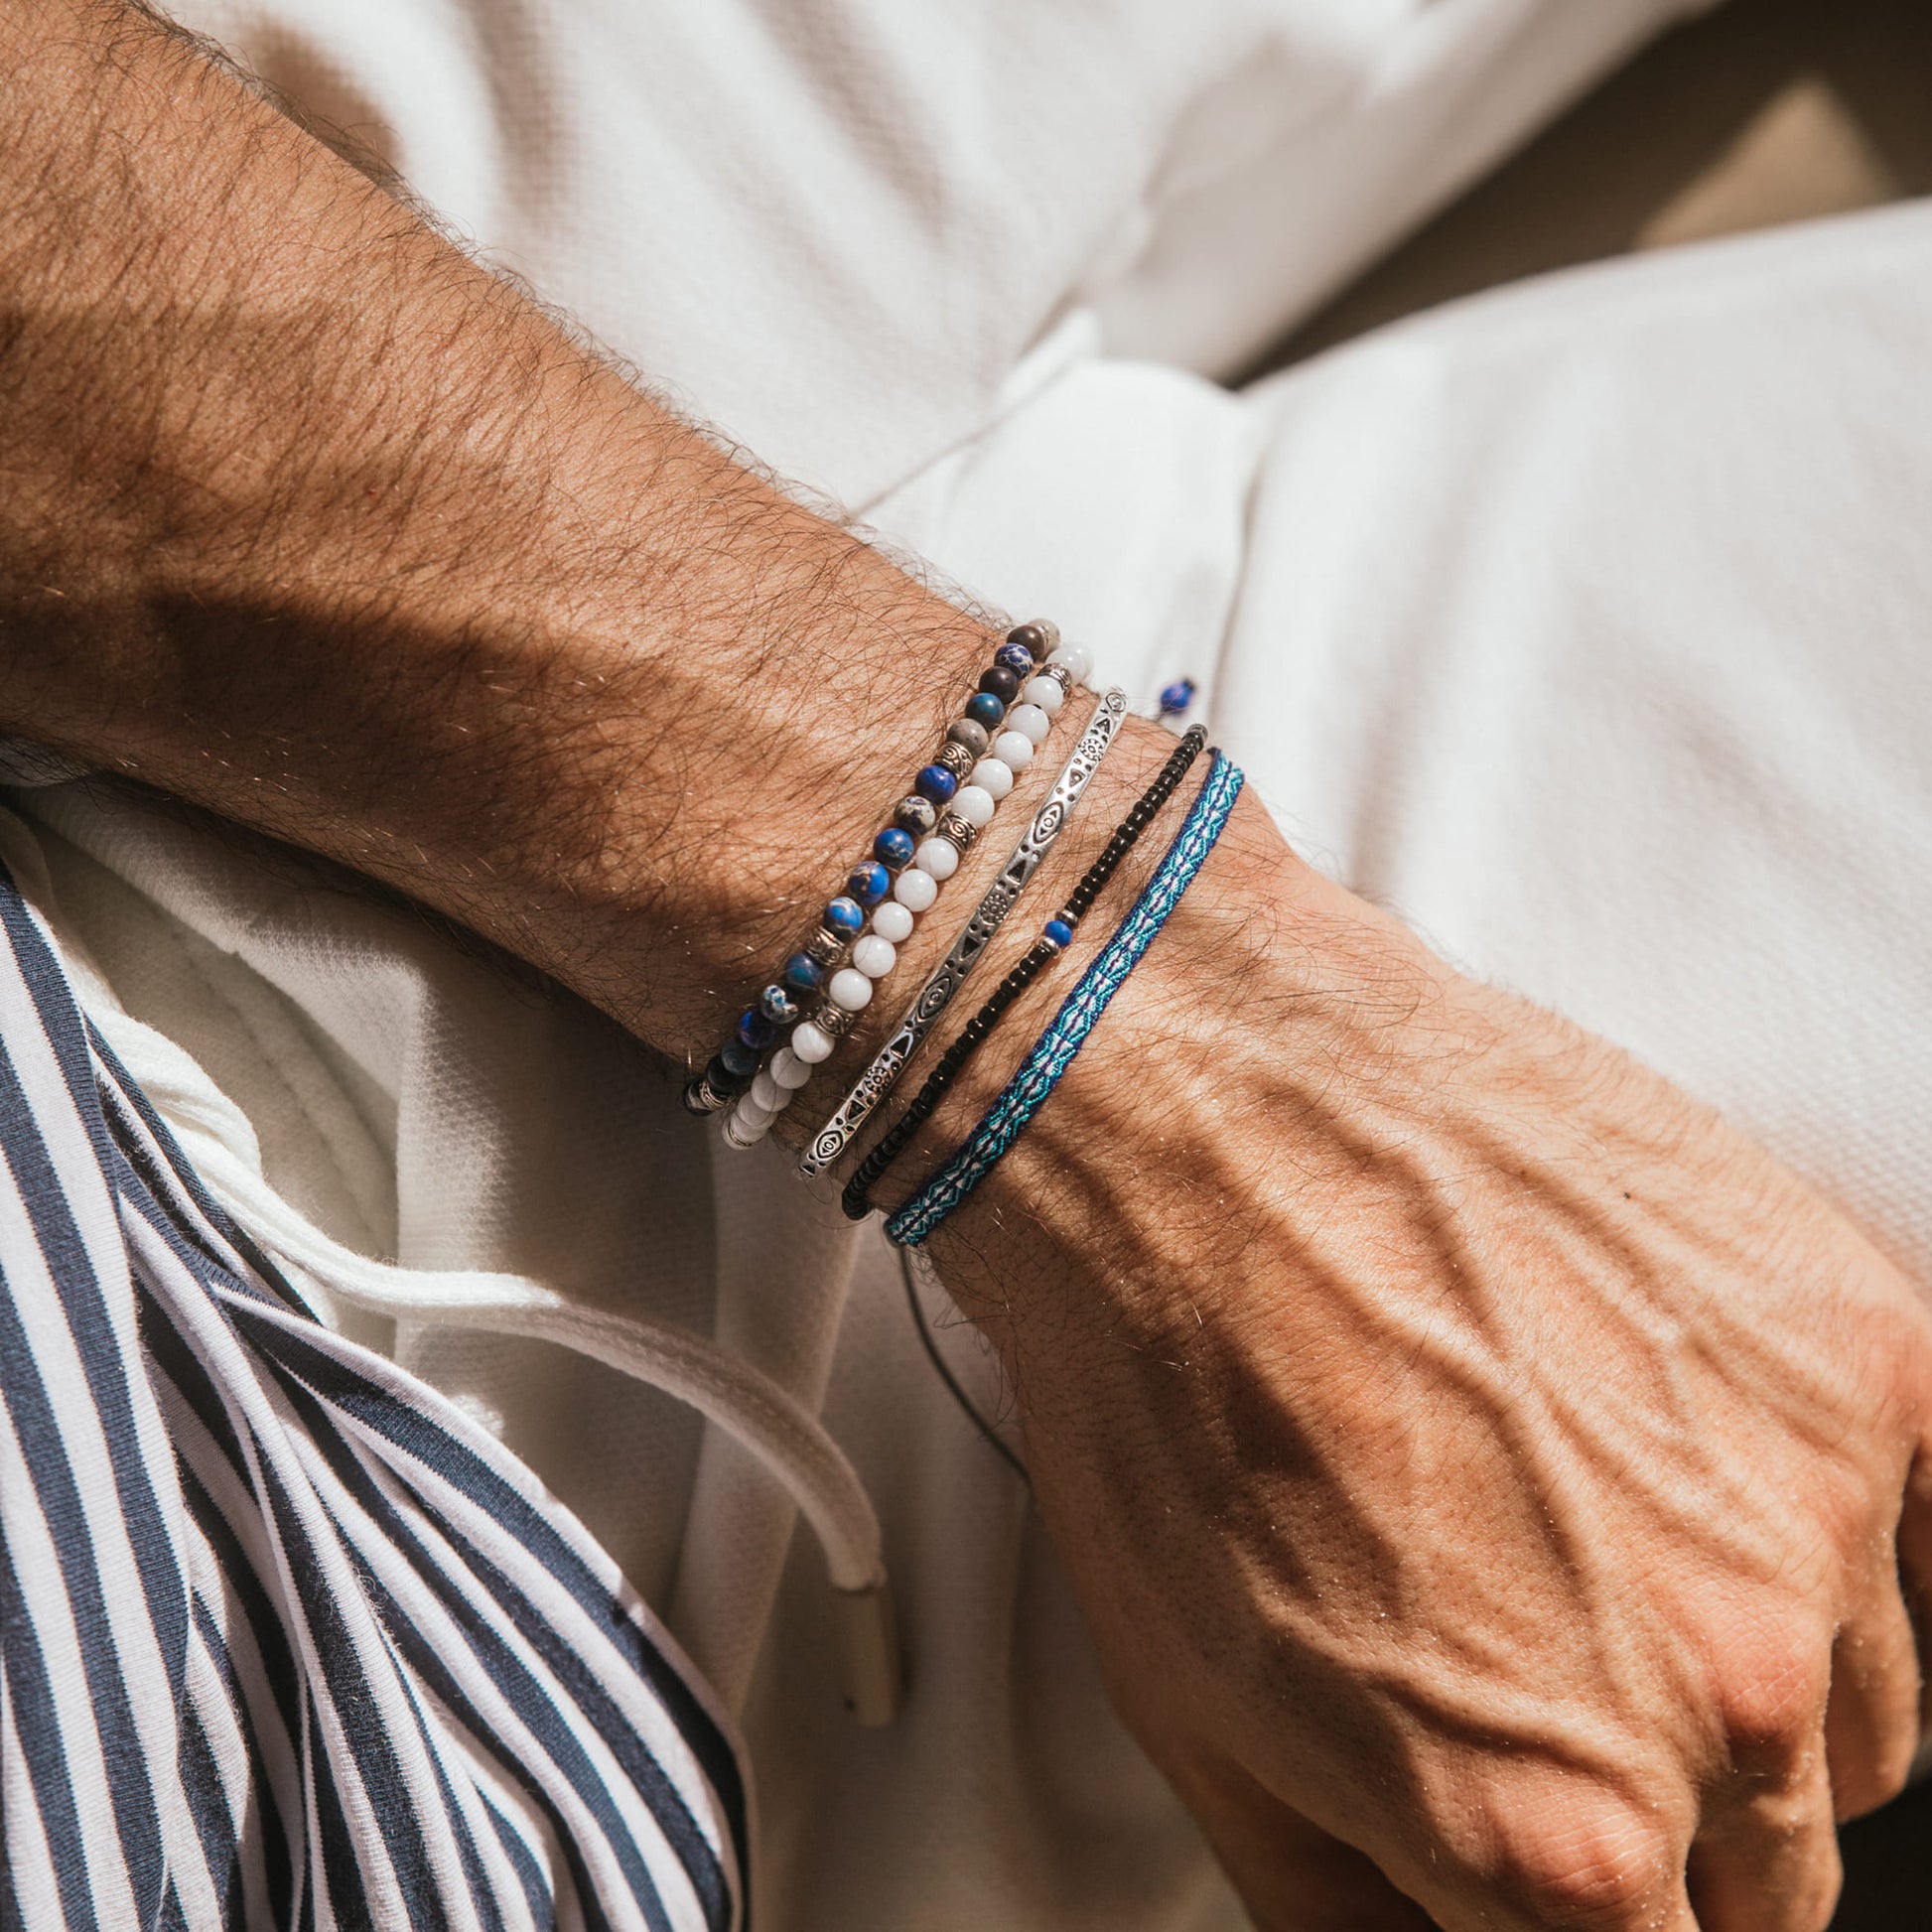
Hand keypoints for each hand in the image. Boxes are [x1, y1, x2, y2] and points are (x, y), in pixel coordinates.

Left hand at [926, 784, 1931, 1931]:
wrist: (1196, 1109)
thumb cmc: (1166, 1384)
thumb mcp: (1210, 1721)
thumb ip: (1363, 1917)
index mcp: (1555, 1828)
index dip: (1584, 1927)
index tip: (1555, 1871)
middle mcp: (1718, 1686)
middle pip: (1769, 1877)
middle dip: (1660, 1820)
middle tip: (1539, 1681)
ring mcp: (1810, 1501)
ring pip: (1855, 1718)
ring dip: (1744, 1674)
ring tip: (1584, 1536)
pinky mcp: (1854, 1341)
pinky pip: (1925, 1533)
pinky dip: (1828, 1533)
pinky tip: (1695, 1463)